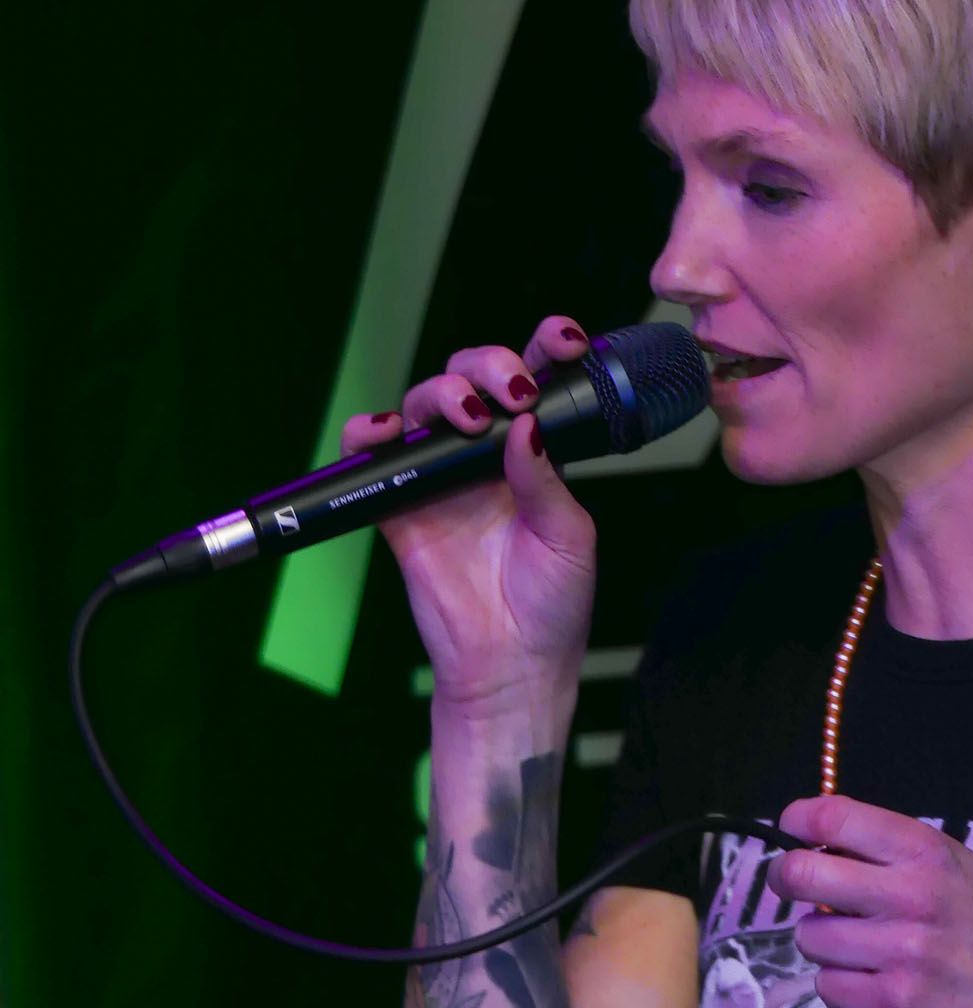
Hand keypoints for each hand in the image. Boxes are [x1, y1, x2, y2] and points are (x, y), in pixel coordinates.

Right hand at [340, 315, 596, 711]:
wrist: (510, 668)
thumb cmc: (552, 606)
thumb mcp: (569, 537)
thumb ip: (545, 479)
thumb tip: (524, 425)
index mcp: (535, 453)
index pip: (537, 381)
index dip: (547, 347)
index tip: (564, 340)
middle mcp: (485, 454)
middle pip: (474, 377)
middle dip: (489, 364)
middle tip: (510, 392)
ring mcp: (440, 476)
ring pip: (424, 402)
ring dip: (441, 392)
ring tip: (465, 417)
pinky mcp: (399, 505)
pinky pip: (372, 456)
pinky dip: (369, 432)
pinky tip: (388, 430)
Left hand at [765, 796, 972, 1007]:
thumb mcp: (963, 872)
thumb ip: (900, 854)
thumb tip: (826, 840)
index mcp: (927, 853)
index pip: (836, 817)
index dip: (799, 820)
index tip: (791, 830)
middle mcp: (912, 895)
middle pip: (803, 873)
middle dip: (788, 881)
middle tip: (796, 889)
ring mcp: (902, 952)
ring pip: (809, 936)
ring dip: (823, 944)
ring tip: (858, 949)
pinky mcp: (894, 1004)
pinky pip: (827, 986)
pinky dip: (842, 987)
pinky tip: (873, 985)